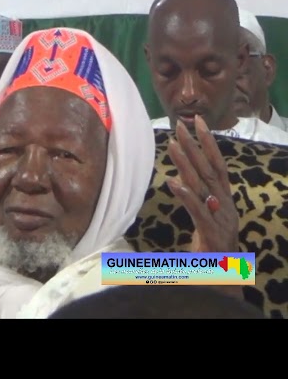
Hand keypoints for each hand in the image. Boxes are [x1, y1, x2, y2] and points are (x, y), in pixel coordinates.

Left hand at [166, 115, 238, 253]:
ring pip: (202, 186)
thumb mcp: (203, 216)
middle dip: (196, 145)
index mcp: (224, 198)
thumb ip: (194, 196)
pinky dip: (186, 196)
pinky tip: (173, 182)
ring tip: (173, 144)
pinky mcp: (211, 232)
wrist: (222, 276)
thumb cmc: (211, 244)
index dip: (208, 142)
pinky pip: (197, 211)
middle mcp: (224, 203)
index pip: (217, 164)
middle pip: (209, 169)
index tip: (197, 121)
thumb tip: (179, 176)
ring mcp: (219, 216)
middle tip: (181, 124)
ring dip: (187, 164)